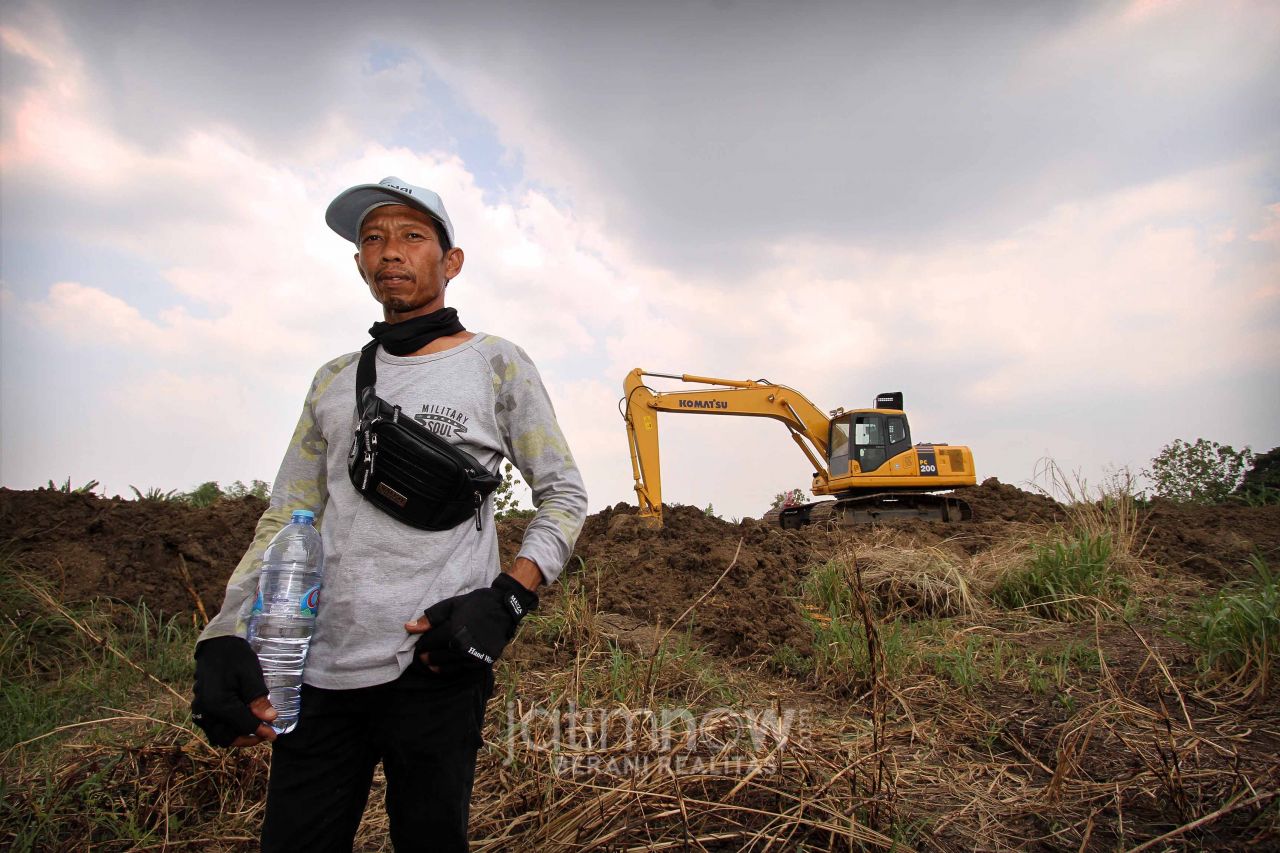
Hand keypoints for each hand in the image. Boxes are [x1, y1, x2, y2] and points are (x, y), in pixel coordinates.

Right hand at [191, 636, 278, 746]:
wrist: (215, 645)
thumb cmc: (234, 657)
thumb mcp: (251, 675)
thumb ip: (258, 699)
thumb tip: (269, 719)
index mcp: (218, 704)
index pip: (243, 726)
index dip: (261, 731)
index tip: (274, 734)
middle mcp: (205, 712)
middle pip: (227, 737)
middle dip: (247, 738)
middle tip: (264, 732)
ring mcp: (200, 711)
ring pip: (218, 735)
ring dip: (236, 736)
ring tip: (254, 727)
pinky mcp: (200, 708)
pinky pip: (212, 726)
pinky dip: (226, 728)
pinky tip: (241, 719)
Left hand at [404, 573, 537, 670]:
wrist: (504, 608)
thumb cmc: (476, 604)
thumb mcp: (451, 605)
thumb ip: (430, 618)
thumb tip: (408, 628)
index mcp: (452, 632)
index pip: (428, 644)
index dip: (421, 645)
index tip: (417, 646)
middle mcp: (461, 648)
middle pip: (436, 657)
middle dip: (426, 657)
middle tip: (421, 657)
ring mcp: (473, 656)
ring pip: (448, 666)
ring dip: (437, 666)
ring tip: (429, 664)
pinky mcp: (482, 662)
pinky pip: (462, 669)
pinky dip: (452, 669)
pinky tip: (446, 666)